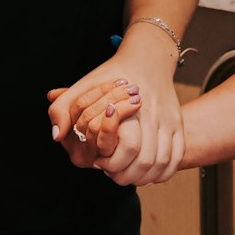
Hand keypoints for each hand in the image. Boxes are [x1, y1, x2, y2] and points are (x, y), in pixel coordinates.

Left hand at [46, 40, 184, 184]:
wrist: (147, 58)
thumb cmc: (111, 75)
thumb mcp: (82, 87)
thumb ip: (63, 109)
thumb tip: (57, 136)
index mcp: (131, 108)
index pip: (127, 150)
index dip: (111, 164)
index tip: (99, 161)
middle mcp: (154, 115)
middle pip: (146, 162)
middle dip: (128, 175)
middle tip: (113, 173)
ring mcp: (169, 120)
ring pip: (163, 162)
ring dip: (146, 177)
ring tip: (129, 176)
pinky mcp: (178, 123)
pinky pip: (177, 157)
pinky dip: (165, 172)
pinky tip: (150, 175)